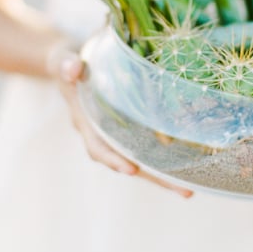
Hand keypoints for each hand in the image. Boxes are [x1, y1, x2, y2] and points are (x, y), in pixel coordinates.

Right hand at [47, 42, 193, 198]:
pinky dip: (163, 158)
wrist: (70, 66)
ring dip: (163, 176)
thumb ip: (66, 64)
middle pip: (127, 163)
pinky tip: (189, 164)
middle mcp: (102, 134)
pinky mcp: (129, 128)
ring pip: (140, 160)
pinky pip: (145, 147)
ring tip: (189, 189)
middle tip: (184, 192)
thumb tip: (73, 68)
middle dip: (153, 178)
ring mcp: (116, 133)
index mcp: (85, 121)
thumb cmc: (67, 63)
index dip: (113, 159)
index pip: (98, 146)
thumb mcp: (63, 60)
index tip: (131, 170)